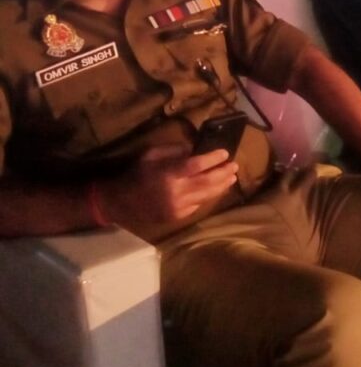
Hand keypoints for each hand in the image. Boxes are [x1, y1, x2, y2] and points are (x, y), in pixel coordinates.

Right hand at [100, 144, 238, 228]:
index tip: (224, 152)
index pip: (197, 165)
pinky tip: (216, 189)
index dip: (213, 158)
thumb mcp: (151, 155)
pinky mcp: (177, 217)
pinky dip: (209, 196)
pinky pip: (198, 205)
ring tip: (232, 177)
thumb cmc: (136, 174)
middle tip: (234, 165)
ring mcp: (177, 207)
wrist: (120, 203)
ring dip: (221, 186)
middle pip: (207, 182)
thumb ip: (174, 151)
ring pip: (206, 196)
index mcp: (168, 174)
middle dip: (223, 172)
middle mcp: (175, 192)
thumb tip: (196, 149)